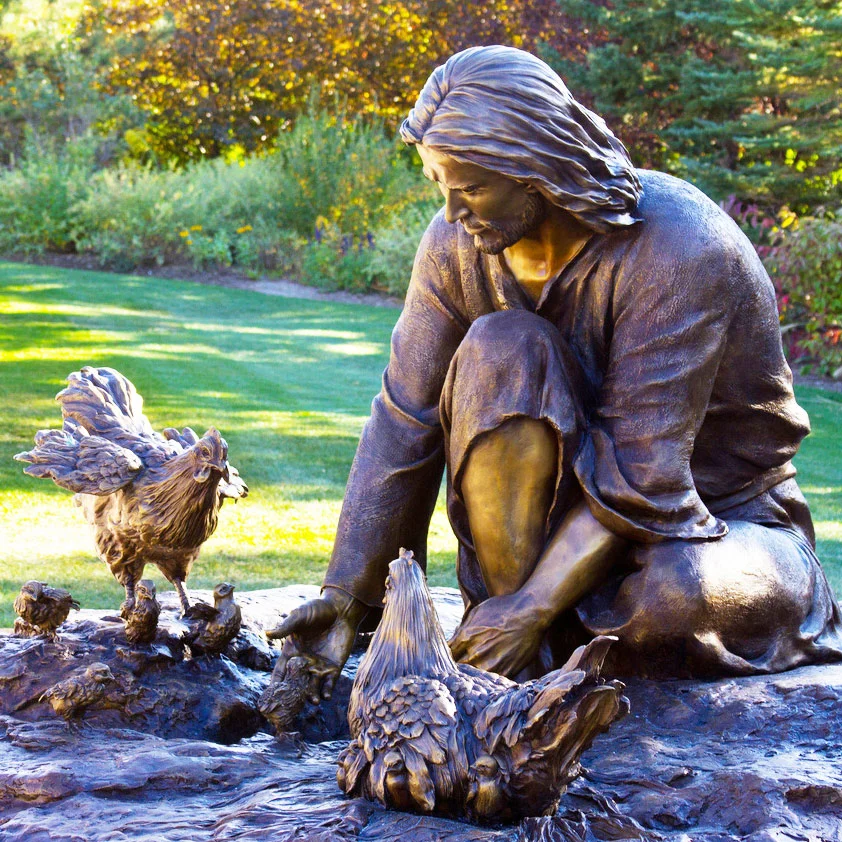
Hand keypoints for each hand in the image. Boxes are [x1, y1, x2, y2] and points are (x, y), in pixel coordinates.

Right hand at [266, 586, 365, 702]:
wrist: (342, 609)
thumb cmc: (317, 609)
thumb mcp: (300, 616)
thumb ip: (286, 627)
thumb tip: (266, 633)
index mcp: (292, 652)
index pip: (280, 672)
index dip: (275, 684)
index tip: (269, 697)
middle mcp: (304, 662)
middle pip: (295, 684)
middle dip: (292, 696)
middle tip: (289, 708)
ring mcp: (318, 667)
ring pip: (312, 687)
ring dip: (311, 696)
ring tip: (312, 701)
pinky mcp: (334, 668)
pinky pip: (329, 684)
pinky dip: (327, 691)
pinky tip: (325, 696)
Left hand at [448, 591, 547, 677]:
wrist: (530, 613)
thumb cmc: (503, 609)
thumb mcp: (477, 613)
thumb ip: (462, 630)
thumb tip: (452, 642)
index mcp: (465, 637)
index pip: (446, 655)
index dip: (444, 658)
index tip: (445, 660)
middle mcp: (476, 653)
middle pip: (456, 670)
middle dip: (455, 669)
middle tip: (454, 671)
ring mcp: (491, 664)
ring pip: (472, 679)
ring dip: (470, 677)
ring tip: (470, 676)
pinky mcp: (506, 671)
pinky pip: (490, 682)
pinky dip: (486, 680)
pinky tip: (486, 676)